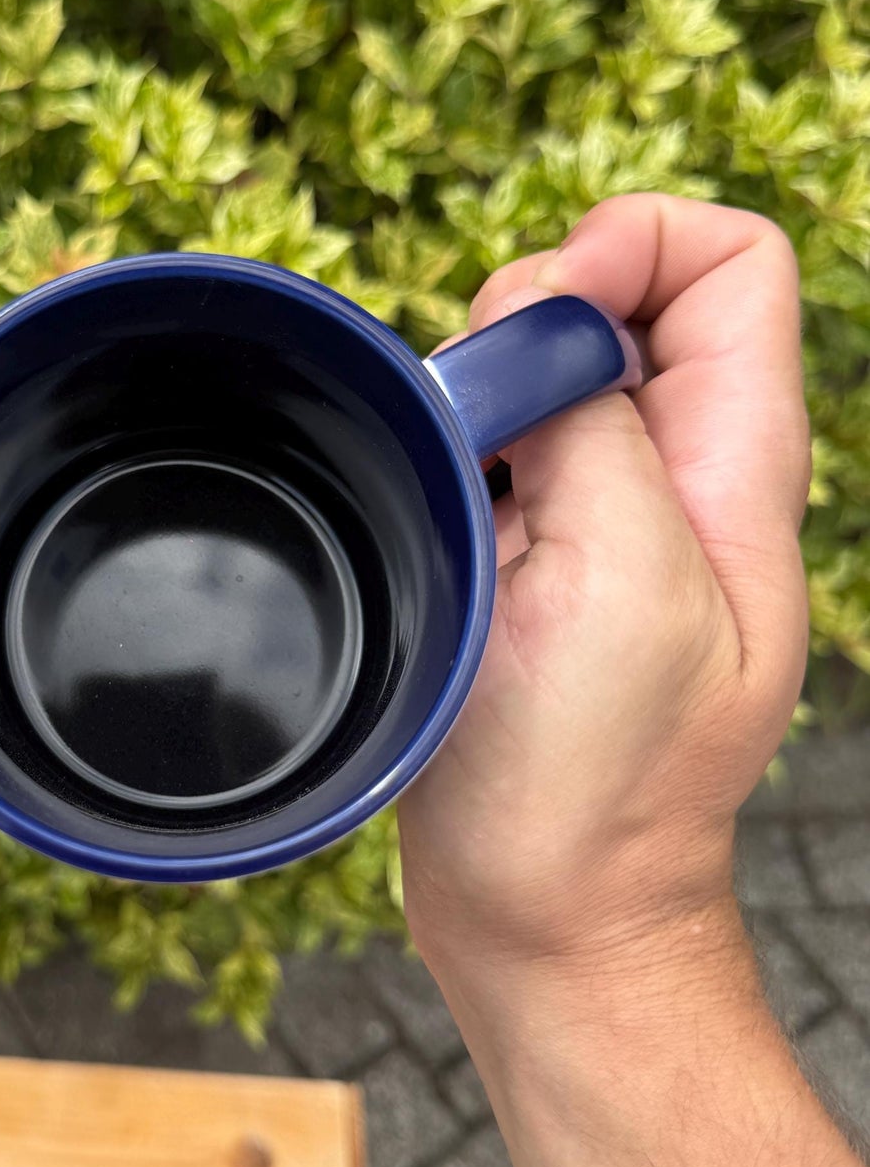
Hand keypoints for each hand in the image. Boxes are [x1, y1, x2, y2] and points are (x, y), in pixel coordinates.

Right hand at [399, 193, 810, 1006]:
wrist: (544, 920)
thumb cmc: (594, 785)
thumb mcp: (620, 583)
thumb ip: (598, 425)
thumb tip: (544, 326)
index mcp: (735, 469)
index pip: (728, 262)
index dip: (629, 246)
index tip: (538, 319)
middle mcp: (680, 482)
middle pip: (620, 303)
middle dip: (527, 324)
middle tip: (475, 419)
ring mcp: (605, 526)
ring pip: (542, 378)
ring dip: (474, 398)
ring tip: (452, 491)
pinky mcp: (532, 569)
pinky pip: (491, 457)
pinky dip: (447, 458)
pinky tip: (431, 528)